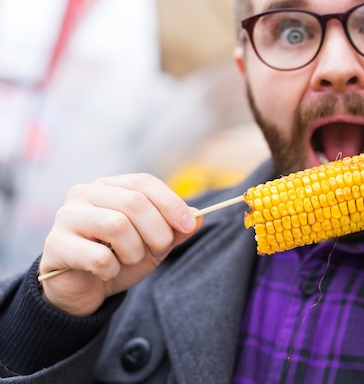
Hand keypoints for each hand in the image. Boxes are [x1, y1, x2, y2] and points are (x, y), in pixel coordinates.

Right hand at [38, 173, 202, 316]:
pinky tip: (106, 272)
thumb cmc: (118, 258)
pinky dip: (112, 269)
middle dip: (157, 231)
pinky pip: (99, 256)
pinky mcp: (56, 245)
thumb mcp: (153, 244)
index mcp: (109, 187)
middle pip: (134, 202)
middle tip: (159, 249)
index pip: (144, 182)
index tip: (189, 225)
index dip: (171, 202)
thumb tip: (199, 216)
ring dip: (134, 251)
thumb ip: (175, 229)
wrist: (83, 290)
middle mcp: (84, 194)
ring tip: (128, 260)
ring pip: (117, 225)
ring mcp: (67, 217)